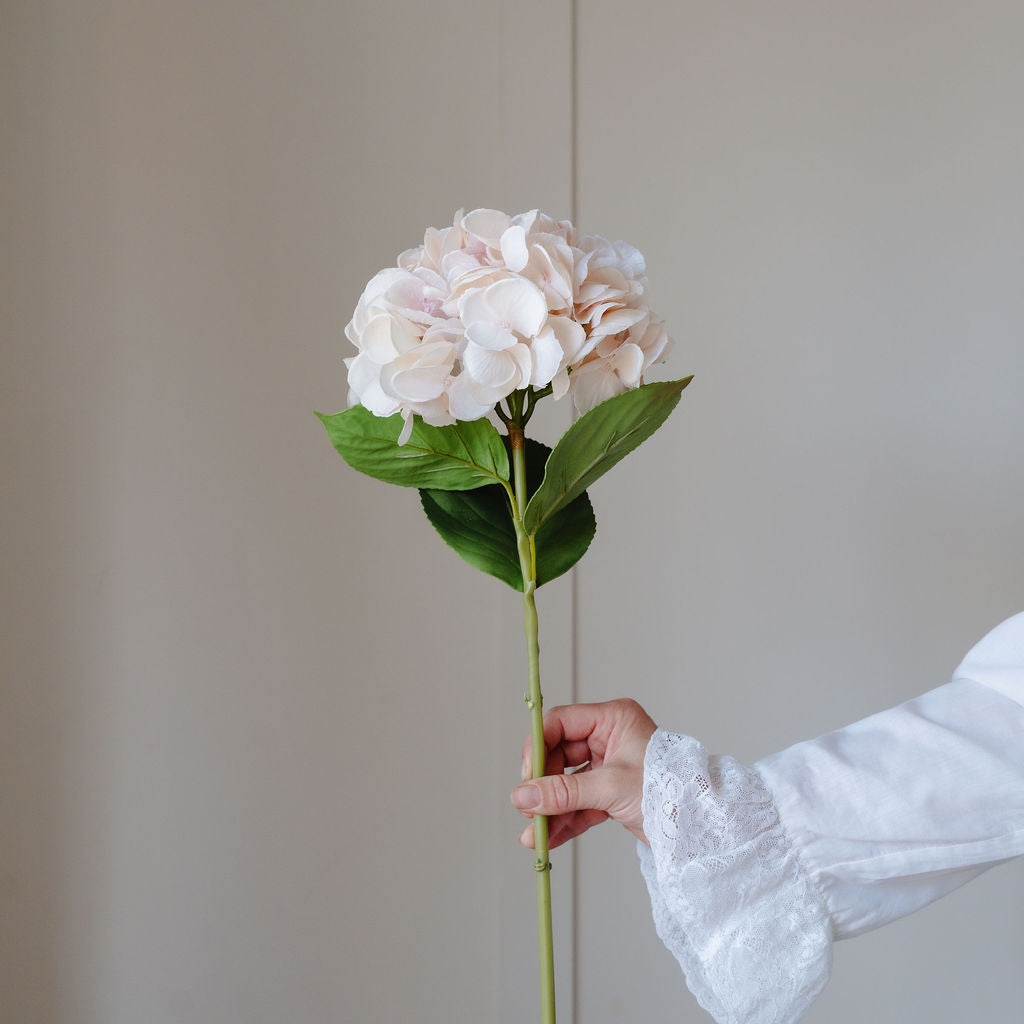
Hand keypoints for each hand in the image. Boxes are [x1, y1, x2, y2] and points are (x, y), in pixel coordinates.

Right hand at [510, 698, 656, 850]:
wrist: (700, 826)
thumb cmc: (668, 791)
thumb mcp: (610, 788)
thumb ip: (563, 792)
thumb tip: (521, 797)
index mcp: (613, 719)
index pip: (560, 723)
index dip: (539, 748)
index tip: (527, 777)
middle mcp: (609, 736)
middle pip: (559, 755)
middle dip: (543, 786)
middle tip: (528, 809)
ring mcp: (609, 765)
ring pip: (568, 783)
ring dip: (551, 809)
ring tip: (534, 834)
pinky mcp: (612, 791)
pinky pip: (580, 802)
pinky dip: (566, 820)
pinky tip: (550, 838)